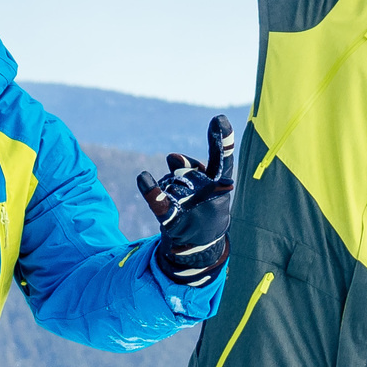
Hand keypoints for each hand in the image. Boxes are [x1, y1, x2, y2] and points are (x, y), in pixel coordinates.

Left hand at [138, 114, 235, 286]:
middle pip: (185, 170)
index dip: (223, 139)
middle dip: (179, 176)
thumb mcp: (204, 185)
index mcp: (222, 184)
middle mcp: (212, 196)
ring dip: (168, 190)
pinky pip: (161, 204)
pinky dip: (151, 192)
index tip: (219, 118)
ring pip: (169, 183)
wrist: (200, 248)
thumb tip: (171, 157)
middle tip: (185, 192)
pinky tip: (142, 178)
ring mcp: (194, 209)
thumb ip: (192, 164)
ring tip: (179, 207)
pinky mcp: (176, 223)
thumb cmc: (204, 208)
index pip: (223, 158)